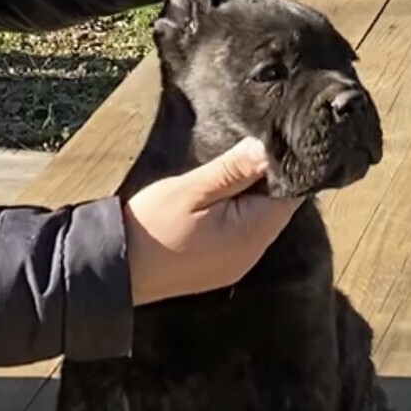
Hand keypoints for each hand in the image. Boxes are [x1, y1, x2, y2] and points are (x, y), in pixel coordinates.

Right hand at [124, 138, 301, 305]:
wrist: (119, 268)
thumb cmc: (152, 226)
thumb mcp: (191, 189)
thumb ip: (233, 169)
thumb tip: (268, 148)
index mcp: (252, 233)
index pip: (291, 194)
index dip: (283, 166)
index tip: (268, 142)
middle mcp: (253, 253)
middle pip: (278, 208)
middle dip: (267, 180)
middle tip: (244, 150)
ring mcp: (240, 264)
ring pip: (261, 221)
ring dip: (251, 198)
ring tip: (228, 174)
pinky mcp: (225, 268)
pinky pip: (244, 235)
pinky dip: (239, 216)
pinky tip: (218, 203)